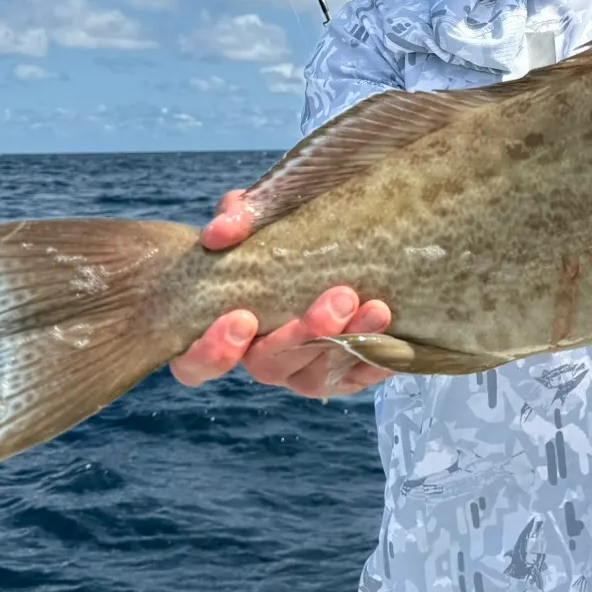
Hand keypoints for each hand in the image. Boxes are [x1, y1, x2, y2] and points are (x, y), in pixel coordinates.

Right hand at [170, 189, 393, 398]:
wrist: (332, 245)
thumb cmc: (277, 234)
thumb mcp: (256, 214)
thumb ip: (237, 215)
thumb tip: (222, 231)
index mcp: (221, 331)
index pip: (197, 363)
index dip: (214, 350)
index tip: (243, 317)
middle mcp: (260, 358)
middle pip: (271, 365)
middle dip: (304, 334)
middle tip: (340, 298)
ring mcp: (302, 371)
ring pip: (318, 374)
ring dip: (347, 342)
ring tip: (377, 308)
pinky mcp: (342, 373)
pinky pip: (358, 377)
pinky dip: (376, 358)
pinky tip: (395, 334)